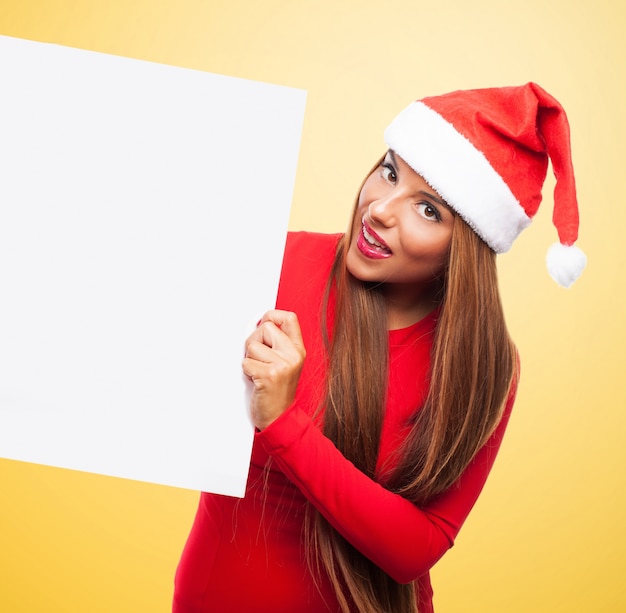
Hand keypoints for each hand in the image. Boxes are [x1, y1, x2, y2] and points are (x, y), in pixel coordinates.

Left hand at [242, 310, 305, 429]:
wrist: (279, 417)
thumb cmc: (277, 389)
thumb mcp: (285, 362)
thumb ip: (277, 342)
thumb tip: (260, 321)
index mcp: (298, 349)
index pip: (289, 318)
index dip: (272, 315)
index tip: (264, 322)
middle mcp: (293, 355)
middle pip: (265, 328)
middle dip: (255, 341)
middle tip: (259, 359)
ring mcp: (283, 365)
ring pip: (252, 346)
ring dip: (250, 359)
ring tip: (259, 371)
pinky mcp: (269, 375)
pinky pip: (246, 362)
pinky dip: (247, 372)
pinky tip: (257, 381)